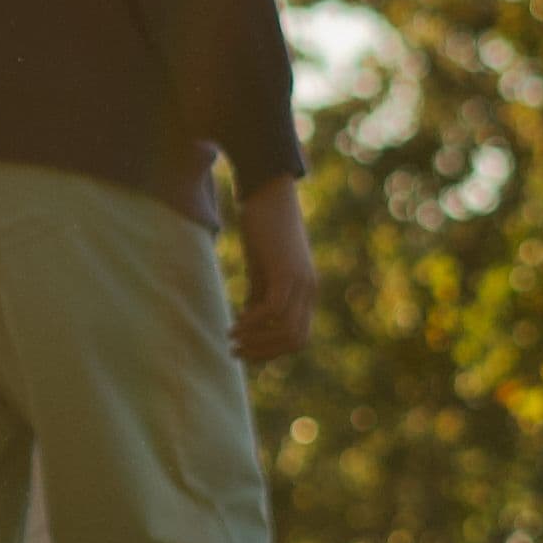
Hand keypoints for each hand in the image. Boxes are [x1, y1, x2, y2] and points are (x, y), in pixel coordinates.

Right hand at [229, 179, 315, 367]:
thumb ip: (260, 293)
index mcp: (306, 290)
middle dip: (265, 352)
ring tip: (232, 339)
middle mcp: (309, 289)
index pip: (299, 337)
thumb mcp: (262, 267)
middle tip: (236, 351)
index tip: (246, 351)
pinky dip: (254, 322)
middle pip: (297, 340)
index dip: (273, 351)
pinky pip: (274, 309)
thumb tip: (251, 320)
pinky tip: (235, 323)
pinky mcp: (285, 270)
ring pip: (288, 329)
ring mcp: (300, 280)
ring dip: (258, 340)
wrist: (268, 191)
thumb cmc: (263, 227)